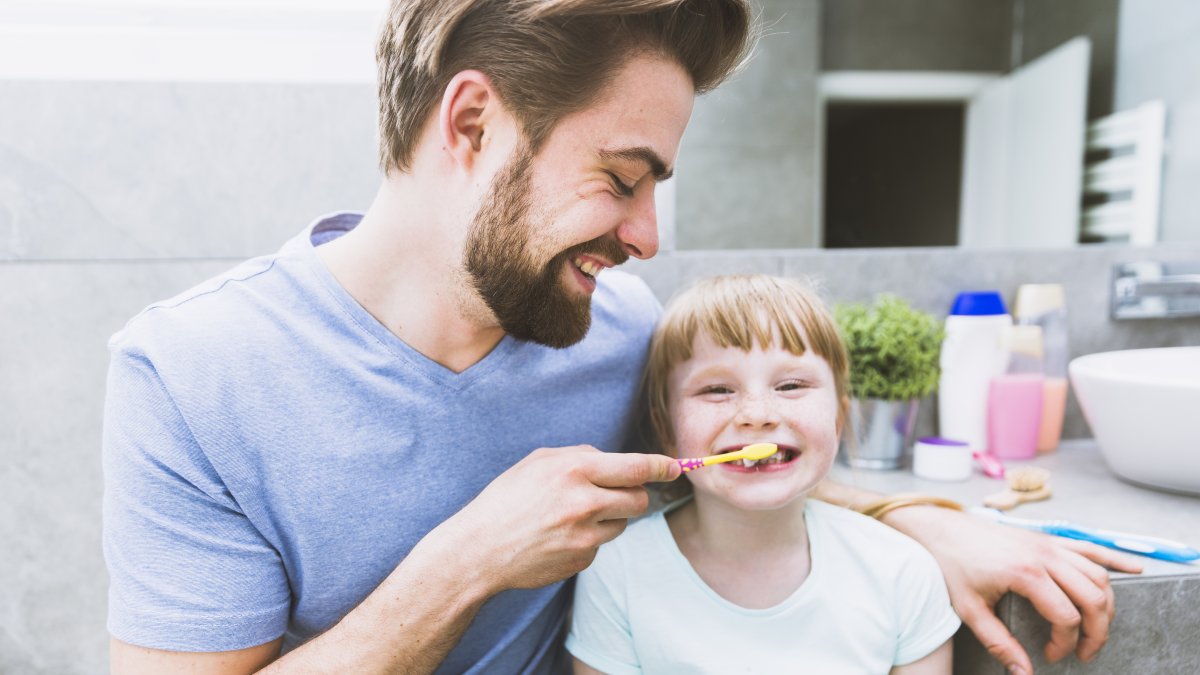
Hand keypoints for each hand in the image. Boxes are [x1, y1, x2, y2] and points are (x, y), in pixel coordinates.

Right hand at [435, 446, 679, 592]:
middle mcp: (584, 502)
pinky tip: (560, 536)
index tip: (675, 467)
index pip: (636, 467)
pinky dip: (590, 538)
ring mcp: (585, 535)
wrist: (479, 549)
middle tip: (615, 493)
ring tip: (573, 515)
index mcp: (574, 470)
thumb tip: (615, 460)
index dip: (661, 467)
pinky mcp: (582, 559)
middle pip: (639, 498)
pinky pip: (602, 544)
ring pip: (623, 523)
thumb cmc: (507, 499)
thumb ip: (580, 456)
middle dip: (634, 494)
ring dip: (610, 517)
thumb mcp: (539, 462)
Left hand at [883, 506, 1142, 674]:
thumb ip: (999, 643)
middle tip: (1085, 652)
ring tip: (1097, 629)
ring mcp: (1049, 544)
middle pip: (1094, 598)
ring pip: (1098, 575)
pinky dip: (1114, 560)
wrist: (939, 528)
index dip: (1065, 643)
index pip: (1067, 617)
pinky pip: (1089, 548)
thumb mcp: (969, 609)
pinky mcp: (1047, 538)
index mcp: (1025, 574)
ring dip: (1106, 605)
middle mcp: (1044, 556)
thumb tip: (1024, 672)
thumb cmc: (951, 566)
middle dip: (1098, 631)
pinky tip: (1135, 569)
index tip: (1050, 655)